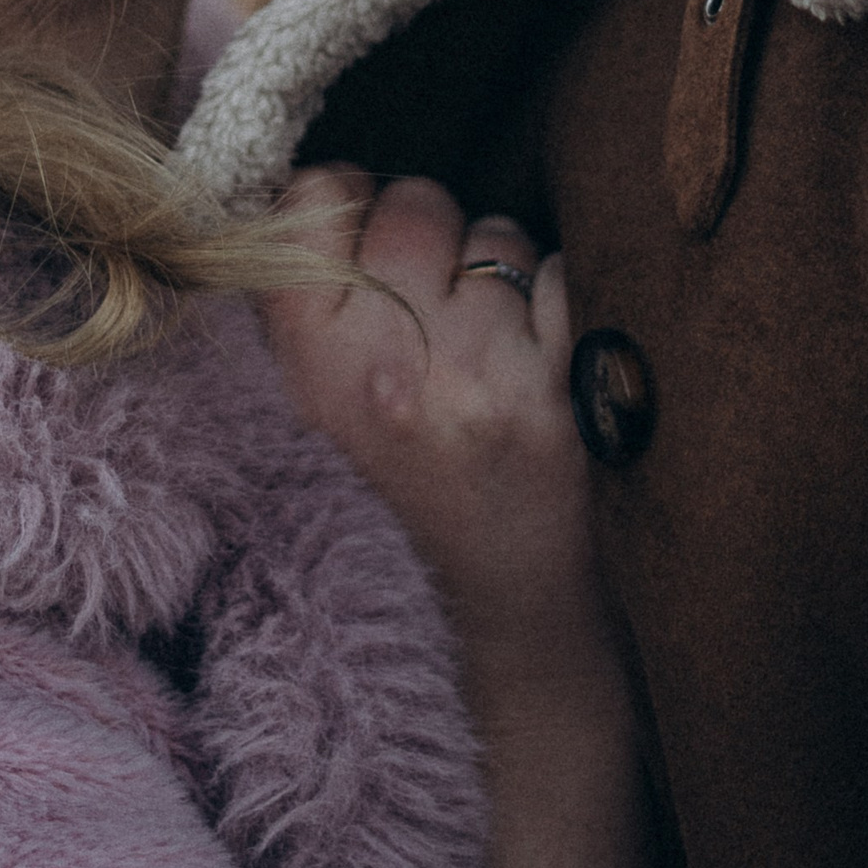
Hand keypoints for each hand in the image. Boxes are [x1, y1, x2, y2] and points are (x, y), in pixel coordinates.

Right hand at [259, 168, 653, 867]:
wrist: (494, 673)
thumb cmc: (388, 544)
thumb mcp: (300, 437)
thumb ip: (298, 325)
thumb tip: (316, 194)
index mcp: (300, 372)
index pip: (314, 196)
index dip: (346, 206)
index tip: (360, 250)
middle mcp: (382, 370)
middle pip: (414, 202)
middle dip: (431, 240)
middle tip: (434, 316)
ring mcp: (478, 383)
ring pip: (498, 236)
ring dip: (502, 278)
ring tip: (489, 362)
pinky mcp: (567, 406)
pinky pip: (569, 279)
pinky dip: (566, 311)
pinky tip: (547, 376)